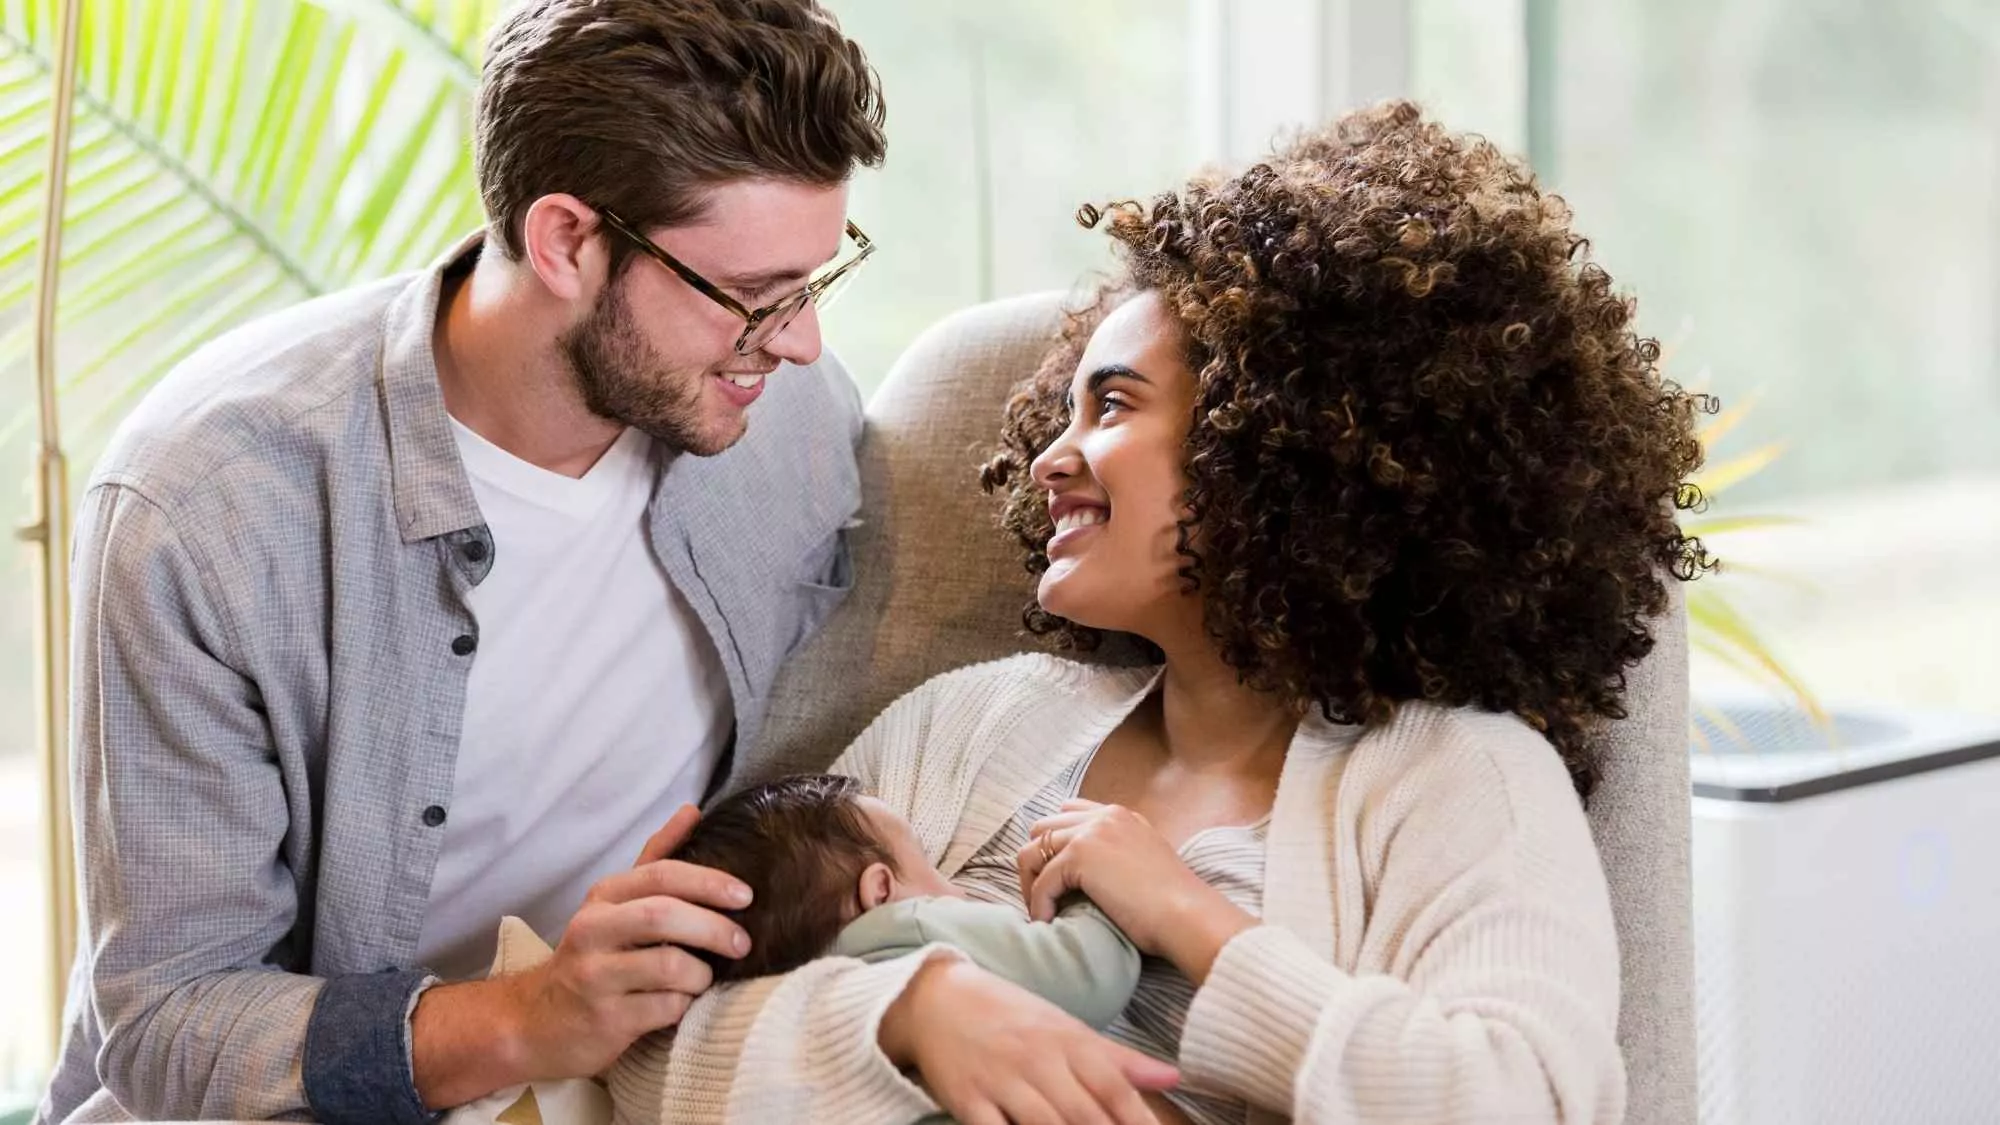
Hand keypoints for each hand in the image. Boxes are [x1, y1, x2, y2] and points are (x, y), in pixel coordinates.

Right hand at [414, 804, 754, 1105]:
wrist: (538, 1023)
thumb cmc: (595, 955)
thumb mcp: (617, 903)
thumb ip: (656, 857)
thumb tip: (693, 811)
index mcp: (603, 896)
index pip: (660, 875)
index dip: (709, 882)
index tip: (745, 896)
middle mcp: (592, 930)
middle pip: (663, 916)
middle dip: (713, 927)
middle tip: (741, 943)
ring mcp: (595, 976)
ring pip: (670, 966)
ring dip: (701, 974)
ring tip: (703, 979)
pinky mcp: (605, 1019)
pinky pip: (665, 1007)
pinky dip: (684, 1005)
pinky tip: (682, 1003)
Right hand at [880, 957, 1177, 1124]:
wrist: (937, 997)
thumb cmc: (1011, 1017)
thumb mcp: (1065, 1028)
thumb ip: (1118, 1058)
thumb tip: (1174, 1077)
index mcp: (1067, 1041)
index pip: (1113, 1086)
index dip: (1138, 1118)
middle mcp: (1037, 1060)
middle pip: (1083, 1113)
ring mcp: (1001, 1082)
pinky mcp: (967, 1100)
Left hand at [1018, 800, 1256, 980]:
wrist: (1187, 915)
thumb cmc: (1170, 905)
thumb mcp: (1142, 864)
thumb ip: (1114, 856)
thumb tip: (1082, 876)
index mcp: (1119, 816)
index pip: (1067, 814)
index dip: (1054, 846)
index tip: (1055, 878)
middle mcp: (1104, 816)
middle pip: (1042, 829)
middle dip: (1035, 863)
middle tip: (1043, 897)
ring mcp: (1091, 832)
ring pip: (1032, 851)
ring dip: (1030, 884)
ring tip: (1042, 911)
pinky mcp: (1081, 856)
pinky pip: (1041, 881)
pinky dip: (1038, 904)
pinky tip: (1048, 922)